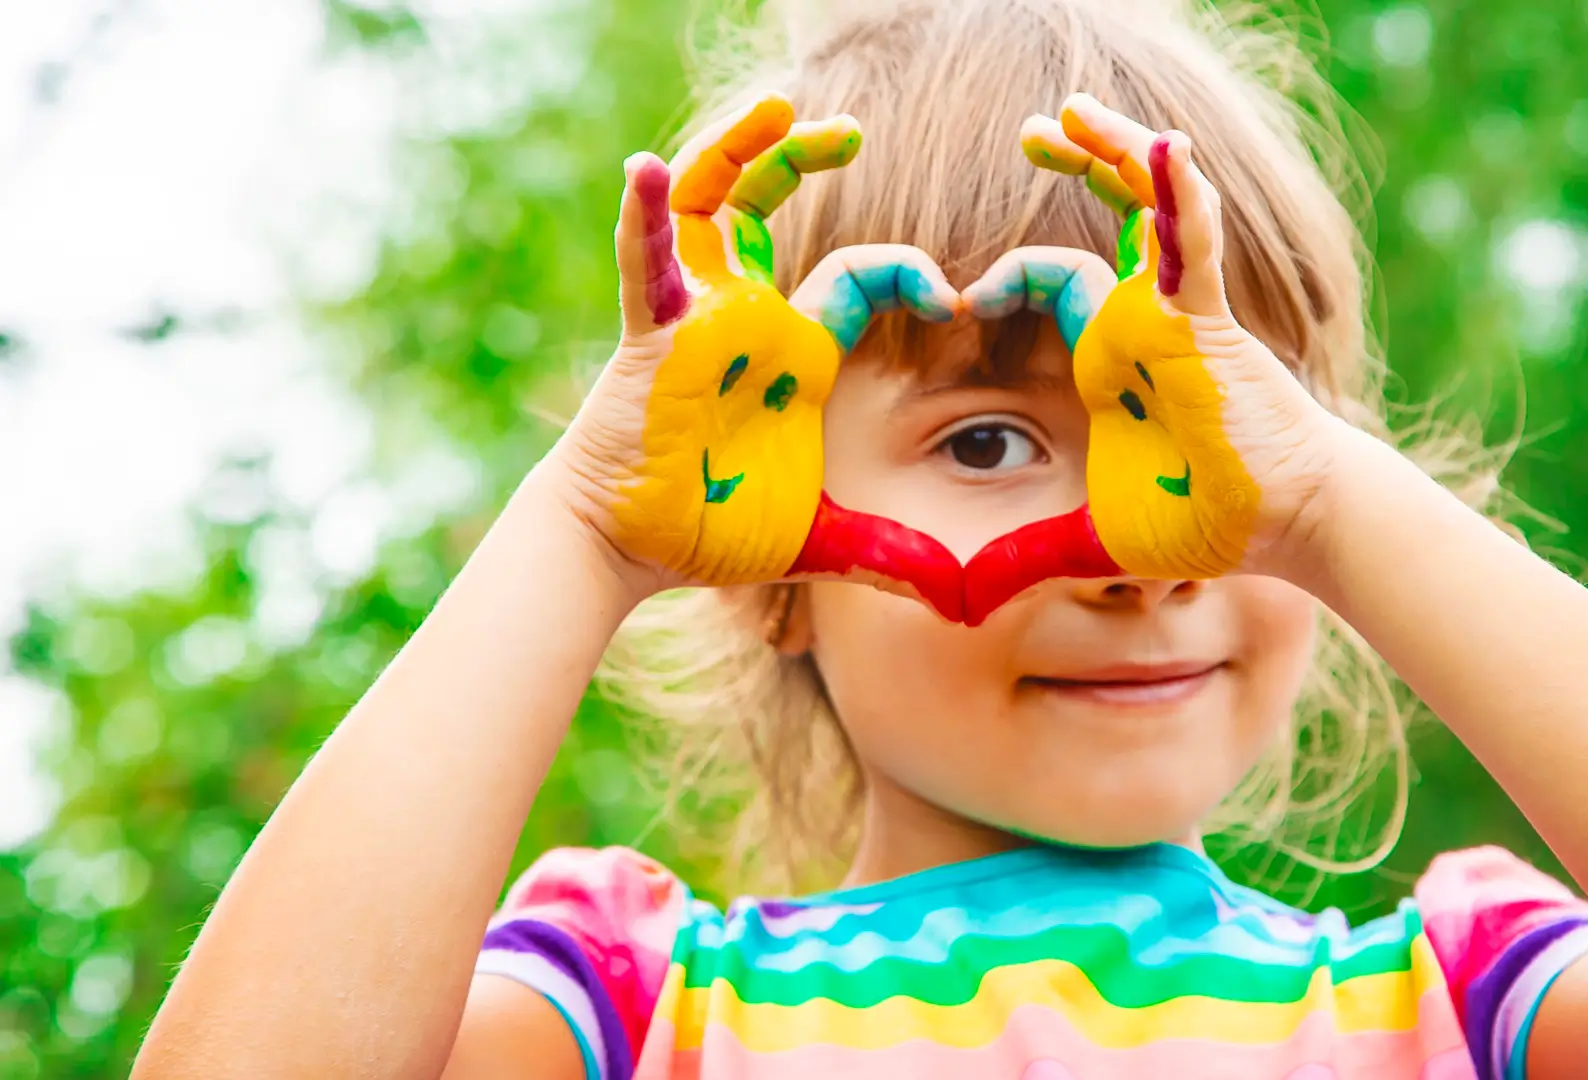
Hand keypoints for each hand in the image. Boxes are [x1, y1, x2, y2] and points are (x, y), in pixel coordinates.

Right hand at [550, 94, 962, 602]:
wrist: (630, 549)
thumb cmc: (712, 530)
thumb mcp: (819, 539)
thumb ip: (886, 554)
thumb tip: (957, 594)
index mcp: (796, 352)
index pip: (860, 279)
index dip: (910, 274)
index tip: (955, 296)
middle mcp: (747, 317)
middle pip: (773, 207)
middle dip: (805, 158)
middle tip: (849, 129)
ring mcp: (695, 316)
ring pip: (714, 206)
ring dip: (741, 152)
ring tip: (778, 107)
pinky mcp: (651, 335)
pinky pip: (646, 263)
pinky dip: (647, 217)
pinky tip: (648, 171)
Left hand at [965, 93, 1343, 584]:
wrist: (1281, 524)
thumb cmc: (1201, 520)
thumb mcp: (1090, 541)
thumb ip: (1027, 556)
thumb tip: (961, 601)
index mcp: (1108, 356)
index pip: (1050, 282)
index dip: (1004, 277)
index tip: (958, 302)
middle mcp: (1139, 320)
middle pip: (1100, 221)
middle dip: (1073, 165)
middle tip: (1032, 130)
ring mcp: (1175, 311)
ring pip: (1146, 209)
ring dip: (1116, 153)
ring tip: (1073, 109)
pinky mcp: (1208, 320)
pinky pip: (1193, 246)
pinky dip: (1181, 200)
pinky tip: (1168, 150)